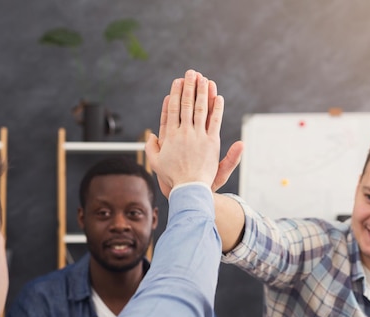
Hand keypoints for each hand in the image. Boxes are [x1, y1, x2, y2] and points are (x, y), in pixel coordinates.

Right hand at [146, 69, 222, 193]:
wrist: (189, 189)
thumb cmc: (171, 178)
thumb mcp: (155, 163)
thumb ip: (152, 148)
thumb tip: (151, 136)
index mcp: (170, 136)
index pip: (173, 110)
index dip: (176, 94)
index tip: (177, 82)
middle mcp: (184, 133)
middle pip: (187, 105)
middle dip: (189, 87)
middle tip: (191, 73)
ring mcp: (199, 137)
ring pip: (201, 109)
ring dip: (203, 92)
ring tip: (204, 79)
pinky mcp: (212, 143)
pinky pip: (215, 122)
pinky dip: (217, 108)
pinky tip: (217, 97)